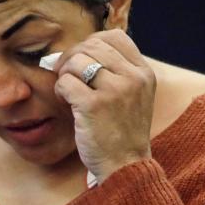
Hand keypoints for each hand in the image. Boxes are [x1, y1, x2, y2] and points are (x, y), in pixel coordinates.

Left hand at [54, 29, 154, 181]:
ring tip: (67, 92)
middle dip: (72, 56)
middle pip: (92, 45)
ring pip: (76, 61)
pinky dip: (60, 90)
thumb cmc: (122, 133)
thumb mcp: (133, 97)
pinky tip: (65, 102)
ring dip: (64, 74)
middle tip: (64, 74)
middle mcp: (133, 78)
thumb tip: (77, 51)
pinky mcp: (94, 105)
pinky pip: (65, 81)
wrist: (125, 167)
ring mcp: (114, 90)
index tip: (82, 59)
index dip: (91, 43)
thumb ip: (116, 72)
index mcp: (144, 73)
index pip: (114, 37)